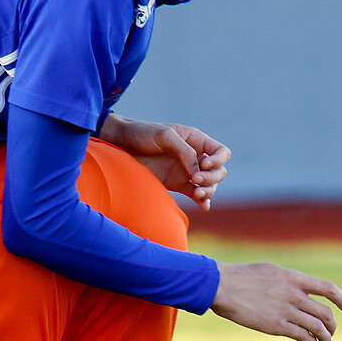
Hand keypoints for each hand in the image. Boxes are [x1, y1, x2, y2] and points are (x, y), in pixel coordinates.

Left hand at [100, 114, 230, 210]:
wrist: (120, 146)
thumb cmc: (140, 134)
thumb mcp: (163, 136)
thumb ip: (183, 150)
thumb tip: (197, 170)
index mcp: (195, 140)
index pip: (221, 152)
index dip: (218, 161)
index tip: (202, 165)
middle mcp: (194, 156)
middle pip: (219, 171)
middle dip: (212, 177)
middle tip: (196, 180)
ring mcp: (187, 172)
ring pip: (210, 185)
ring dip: (208, 191)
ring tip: (197, 194)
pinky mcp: (177, 185)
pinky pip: (196, 195)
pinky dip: (202, 201)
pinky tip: (203, 206)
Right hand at [210, 261, 341, 340]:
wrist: (223, 287)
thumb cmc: (243, 277)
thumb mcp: (271, 271)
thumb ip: (288, 280)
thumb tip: (300, 288)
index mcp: (294, 278)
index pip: (328, 288)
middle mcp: (294, 294)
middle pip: (325, 312)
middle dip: (332, 325)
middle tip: (332, 331)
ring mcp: (286, 311)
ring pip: (317, 327)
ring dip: (325, 337)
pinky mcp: (276, 326)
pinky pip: (302, 336)